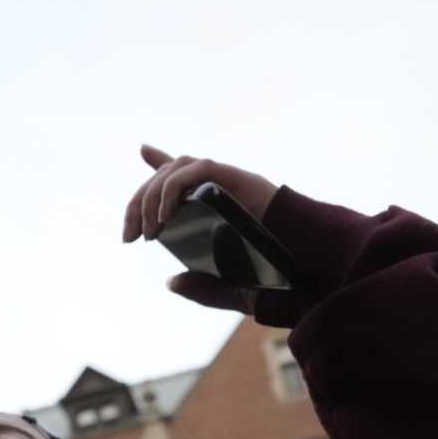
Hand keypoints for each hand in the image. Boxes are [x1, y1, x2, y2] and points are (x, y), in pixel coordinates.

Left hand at [122, 144, 280, 312]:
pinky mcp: (236, 178)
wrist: (308, 267)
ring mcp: (228, 181)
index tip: (143, 150)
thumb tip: (171, 282)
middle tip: (129, 236)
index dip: (161, 162)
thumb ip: (202, 287)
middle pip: (166, 176)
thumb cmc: (279, 277)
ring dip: (151, 196)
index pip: (183, 176)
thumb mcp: (231, 289)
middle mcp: (219, 189)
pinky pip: (195, 170)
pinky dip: (172, 188)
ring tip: (148, 231)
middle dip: (138, 202)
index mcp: (215, 207)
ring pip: (175, 168)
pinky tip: (163, 218)